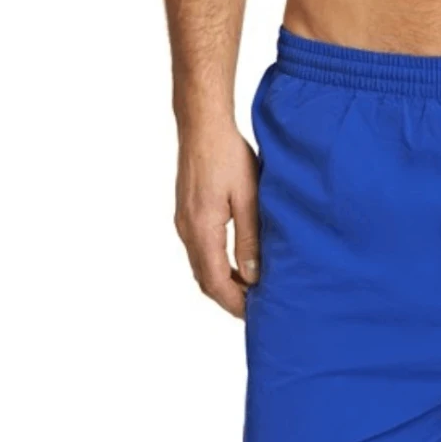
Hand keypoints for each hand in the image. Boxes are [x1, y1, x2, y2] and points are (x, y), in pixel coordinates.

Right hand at [174, 121, 260, 318]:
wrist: (202, 126)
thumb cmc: (228, 156)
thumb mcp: (248, 198)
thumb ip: (249, 239)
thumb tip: (252, 277)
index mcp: (201, 230)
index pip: (215, 282)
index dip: (235, 303)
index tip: (256, 315)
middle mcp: (186, 230)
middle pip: (204, 279)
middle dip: (229, 298)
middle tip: (257, 308)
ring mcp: (183, 222)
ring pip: (201, 266)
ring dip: (222, 282)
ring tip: (250, 290)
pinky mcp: (186, 213)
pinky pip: (199, 250)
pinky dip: (216, 265)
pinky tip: (236, 263)